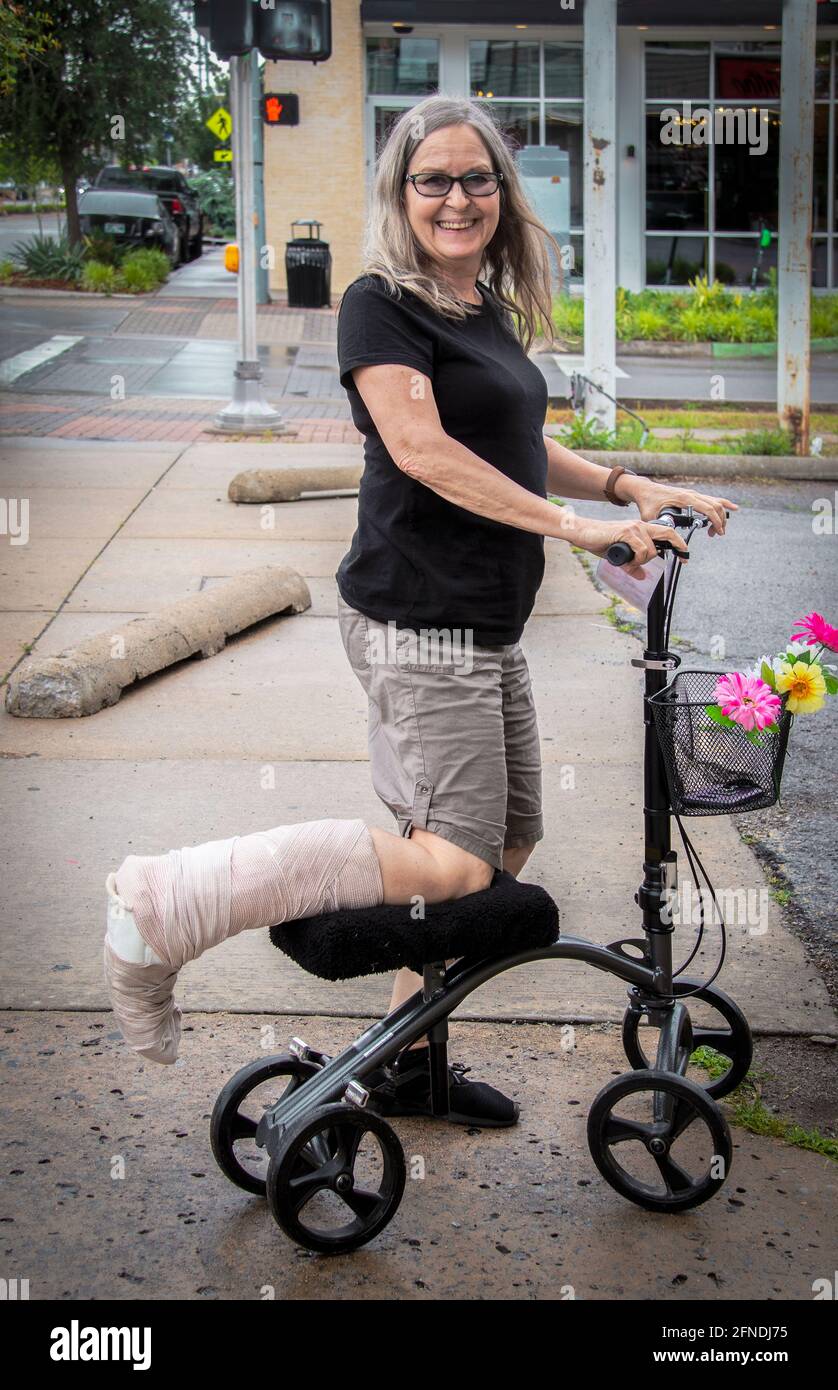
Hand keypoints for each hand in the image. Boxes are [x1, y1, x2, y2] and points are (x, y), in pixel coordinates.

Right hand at [573, 516, 688, 579]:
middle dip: (679, 546)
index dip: (679, 544)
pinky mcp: (626, 532)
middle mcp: (640, 526)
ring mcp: (634, 528)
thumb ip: (632, 565)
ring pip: (651, 549)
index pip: (666, 533)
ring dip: (642, 561)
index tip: (685, 557)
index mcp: (641, 529)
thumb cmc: (600, 542)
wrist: (583, 533)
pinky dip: (636, 560)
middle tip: (684, 559)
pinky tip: (626, 561)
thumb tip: (643, 576)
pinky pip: (641, 549)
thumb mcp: (620, 557)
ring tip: (628, 563)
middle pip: (668, 533)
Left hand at [624, 478, 737, 536]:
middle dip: (720, 521)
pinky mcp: (693, 495)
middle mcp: (691, 494)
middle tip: (716, 535)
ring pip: (715, 502)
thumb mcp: (650, 517)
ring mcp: (693, 494)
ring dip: (720, 516)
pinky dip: (723, 504)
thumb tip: (665, 541)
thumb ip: (659, 527)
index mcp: (684, 498)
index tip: (718, 532)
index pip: (707, 508)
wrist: (645, 490)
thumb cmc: (648, 502)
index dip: (716, 521)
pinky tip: (733, 508)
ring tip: (717, 531)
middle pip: (715, 506)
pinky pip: (711, 499)